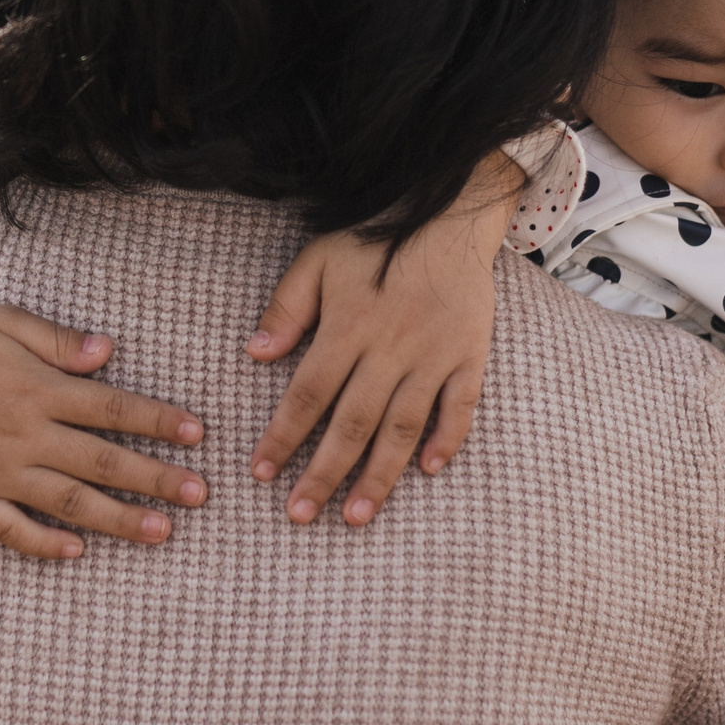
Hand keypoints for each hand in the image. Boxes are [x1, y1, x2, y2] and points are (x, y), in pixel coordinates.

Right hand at [0, 282, 206, 560]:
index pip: (112, 407)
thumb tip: (108, 351)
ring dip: (118, 519)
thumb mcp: (1, 321)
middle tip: (200, 494)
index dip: (158, 420)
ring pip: (68, 502)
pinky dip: (43, 544)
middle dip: (155, 478)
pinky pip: (11, 529)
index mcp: (37, 388)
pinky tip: (76, 553)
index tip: (197, 433)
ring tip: (162, 533)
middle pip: (102, 461)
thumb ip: (55, 339)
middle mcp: (23, 434)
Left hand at [244, 152, 519, 526]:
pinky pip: (460, 406)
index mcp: (348, 327)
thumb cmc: (374, 235)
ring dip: (379, 476)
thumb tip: (255, 355)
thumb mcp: (318, 258)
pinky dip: (448, 439)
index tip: (262, 473)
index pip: (308, 395)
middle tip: (300, 516)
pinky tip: (430, 471)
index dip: (283, 437)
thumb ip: (287, 308)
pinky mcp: (469, 354)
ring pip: (403, 428)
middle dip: (323, 475)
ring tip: (357, 515)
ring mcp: (434, 356)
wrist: (449, 208)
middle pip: (352, 424)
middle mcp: (390, 349)